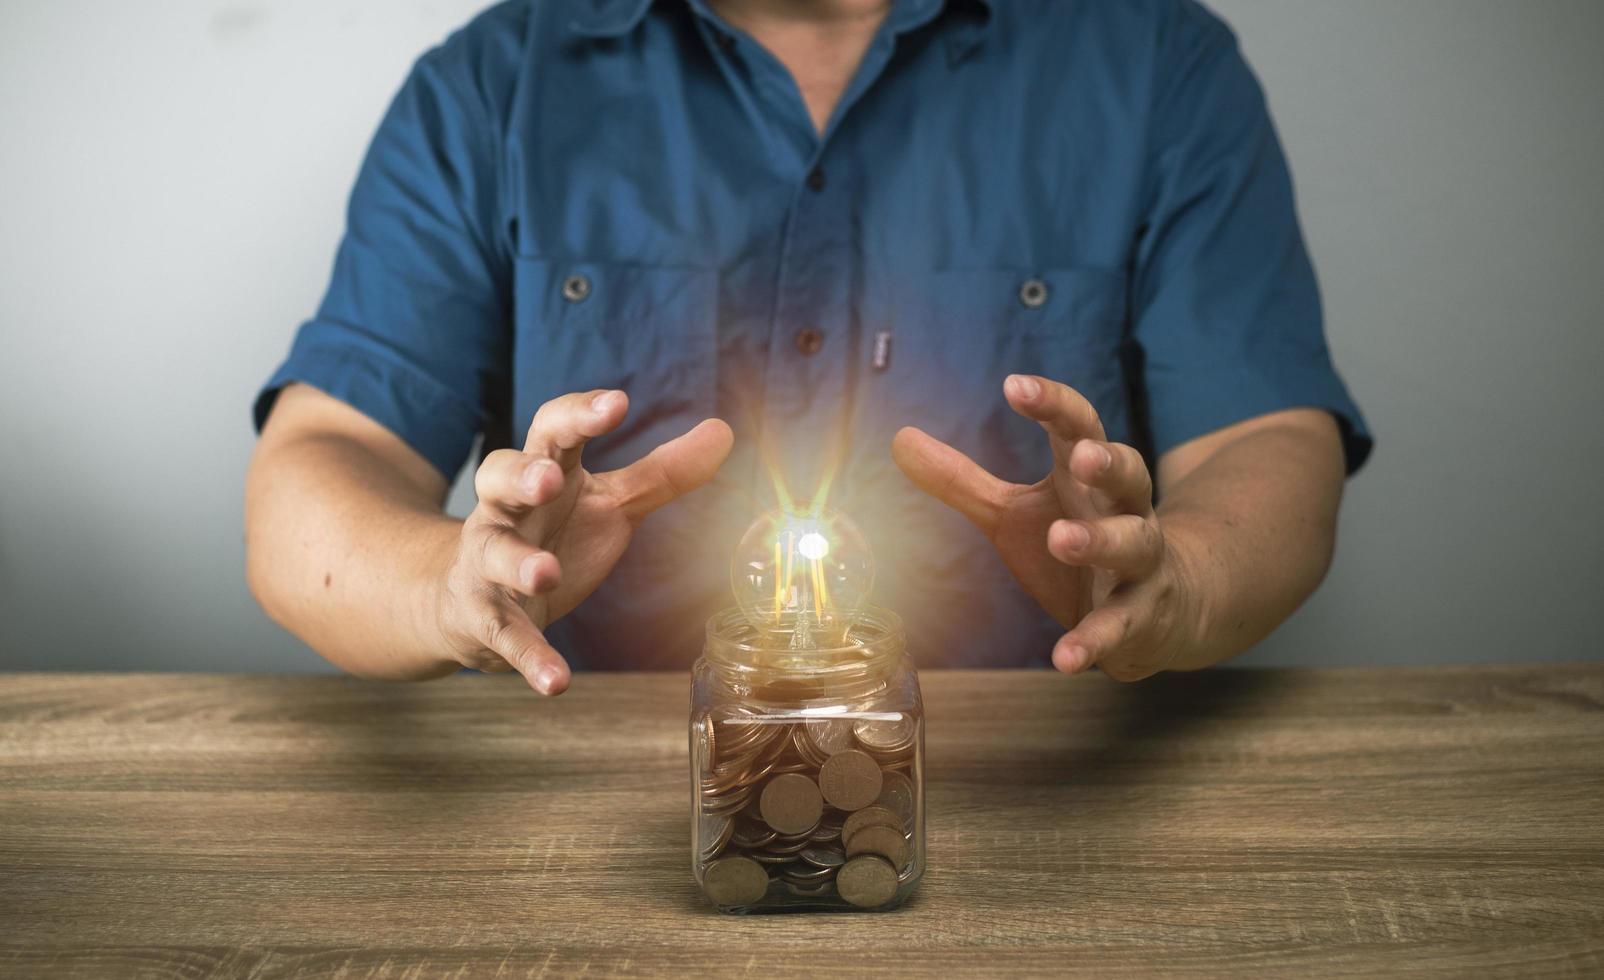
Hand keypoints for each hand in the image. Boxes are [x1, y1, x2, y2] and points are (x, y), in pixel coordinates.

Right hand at [436, 390, 732, 694]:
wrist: (468, 597)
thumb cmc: (553, 535)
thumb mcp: (609, 502)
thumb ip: (662, 472)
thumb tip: (723, 430)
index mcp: (542, 471)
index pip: (553, 429)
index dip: (581, 414)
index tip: (617, 402)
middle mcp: (506, 510)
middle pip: (501, 476)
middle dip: (523, 475)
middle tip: (551, 477)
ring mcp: (488, 564)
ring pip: (493, 553)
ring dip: (518, 562)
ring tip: (546, 572)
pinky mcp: (485, 618)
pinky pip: (505, 636)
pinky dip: (529, 658)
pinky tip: (556, 683)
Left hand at [892, 374, 1201, 680]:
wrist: (1159, 608)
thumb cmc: (1075, 540)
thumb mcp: (1012, 512)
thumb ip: (961, 481)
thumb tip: (900, 437)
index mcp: (1089, 477)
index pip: (1079, 427)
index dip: (1052, 404)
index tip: (1014, 385)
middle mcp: (1124, 510)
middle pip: (1129, 475)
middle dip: (1108, 463)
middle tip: (1083, 456)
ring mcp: (1140, 564)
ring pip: (1133, 544)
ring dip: (1100, 541)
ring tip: (1062, 540)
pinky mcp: (1141, 617)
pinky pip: (1121, 626)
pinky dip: (1094, 641)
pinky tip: (1064, 658)